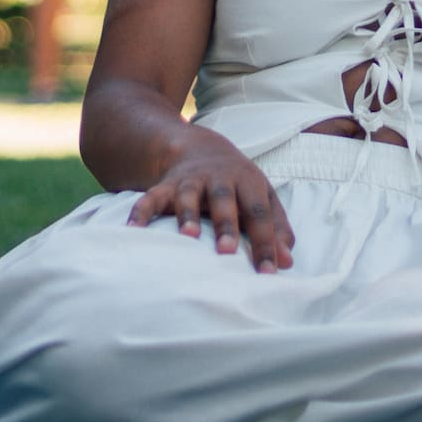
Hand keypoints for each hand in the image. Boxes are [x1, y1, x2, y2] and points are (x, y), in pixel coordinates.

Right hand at [128, 135, 294, 272]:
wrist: (200, 149)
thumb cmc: (239, 185)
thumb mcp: (263, 197)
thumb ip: (276, 229)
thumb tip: (287, 263)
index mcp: (248, 182)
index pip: (260, 213)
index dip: (266, 242)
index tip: (269, 272)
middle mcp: (219, 179)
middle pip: (224, 199)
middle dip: (226, 224)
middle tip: (227, 252)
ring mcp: (191, 181)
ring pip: (188, 195)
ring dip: (187, 214)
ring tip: (188, 236)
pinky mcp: (166, 186)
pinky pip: (151, 198)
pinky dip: (141, 212)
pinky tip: (134, 229)